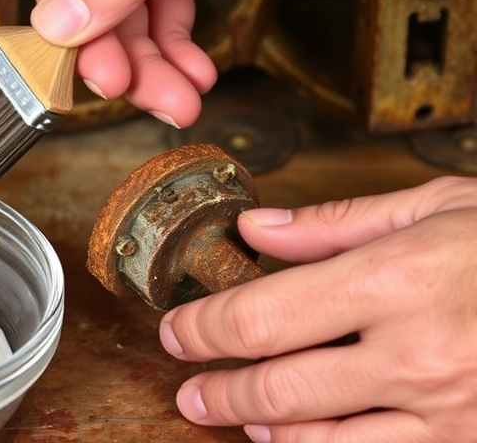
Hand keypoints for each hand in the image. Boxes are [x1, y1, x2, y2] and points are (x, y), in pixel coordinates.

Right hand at [31, 0, 417, 127]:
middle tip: (154, 99)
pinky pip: (174, 15)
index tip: (95, 78)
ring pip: (138, 19)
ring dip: (157, 67)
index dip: (72, 32)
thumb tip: (58, 19)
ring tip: (182, 99)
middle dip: (127, 59)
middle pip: (100, 5)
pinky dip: (183, 51)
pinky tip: (197, 74)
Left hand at [158, 176, 476, 441]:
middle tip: (189, 386)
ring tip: (237, 413)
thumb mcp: (440, 208)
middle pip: (277, 389)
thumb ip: (338, 221)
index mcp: (398, 279)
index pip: (260, 317)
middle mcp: (417, 354)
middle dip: (216, 390)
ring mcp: (449, 413)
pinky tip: (303, 440)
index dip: (203, 328)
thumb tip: (258, 230)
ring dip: (263, 428)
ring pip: (320, 441)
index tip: (179, 329)